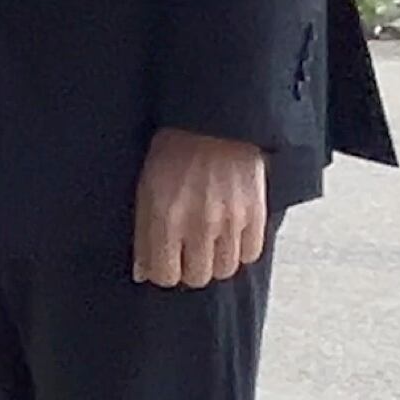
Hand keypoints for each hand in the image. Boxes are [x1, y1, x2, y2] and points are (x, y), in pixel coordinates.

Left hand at [131, 130, 268, 289]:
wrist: (215, 121)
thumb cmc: (175, 152)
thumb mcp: (147, 188)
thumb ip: (144, 232)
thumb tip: (142, 272)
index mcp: (165, 217)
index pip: (164, 275)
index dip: (163, 272)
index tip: (166, 262)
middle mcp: (198, 224)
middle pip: (196, 277)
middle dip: (189, 269)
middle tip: (188, 253)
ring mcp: (230, 220)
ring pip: (224, 270)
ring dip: (215, 261)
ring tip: (210, 244)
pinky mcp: (256, 213)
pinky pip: (251, 254)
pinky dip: (241, 250)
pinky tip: (231, 235)